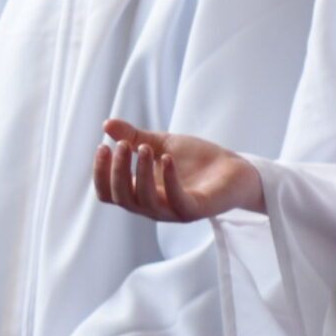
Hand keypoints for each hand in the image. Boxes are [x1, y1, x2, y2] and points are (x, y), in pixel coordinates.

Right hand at [93, 118, 263, 221]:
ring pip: (144, 200)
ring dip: (140, 172)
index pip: (107, 193)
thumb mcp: (161, 143)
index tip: (103, 146)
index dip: (100, 173)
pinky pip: (176, 200)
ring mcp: (173, 211)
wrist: (236, 169)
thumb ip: (134, 137)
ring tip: (145, 148)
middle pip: (121, 197)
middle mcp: (152, 207)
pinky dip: (169, 178)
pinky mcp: (195, 209)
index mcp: (140, 193)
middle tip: (122, 145)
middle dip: (117, 170)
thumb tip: (106, 125)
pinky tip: (167, 158)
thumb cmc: (197, 160)